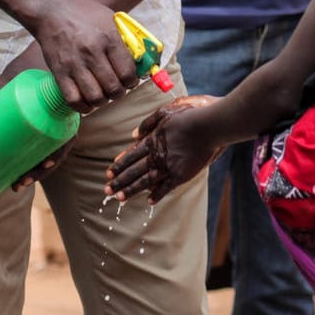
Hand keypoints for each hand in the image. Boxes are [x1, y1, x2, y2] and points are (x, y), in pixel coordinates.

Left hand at [0, 45, 74, 189]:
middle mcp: (62, 120)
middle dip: (39, 171)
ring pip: (48, 153)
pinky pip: (43, 146)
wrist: (41, 51)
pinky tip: (22, 174)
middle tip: (19, 183)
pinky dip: (34, 160)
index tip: (41, 166)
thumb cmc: (30, 64)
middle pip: (56, 152)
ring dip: (35, 171)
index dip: (55, 156)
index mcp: (64, 109)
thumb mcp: (16, 74)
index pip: (66, 139)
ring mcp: (54, 123)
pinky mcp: (44, 123)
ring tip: (16, 185)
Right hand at [23, 0, 137, 111]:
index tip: (130, 81)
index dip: (132, 81)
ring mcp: (74, 64)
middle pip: (113, 88)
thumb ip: (126, 39)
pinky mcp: (59, 73)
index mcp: (108, 38)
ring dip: (103, 101)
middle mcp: (92, 53)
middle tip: (117, 89)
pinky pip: (73, 100)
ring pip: (95, 97)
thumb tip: (141, 60)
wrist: (51, 13)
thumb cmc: (84, 16)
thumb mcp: (110, 19)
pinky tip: (88, 102)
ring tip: (103, 95)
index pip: (128, 72)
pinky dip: (83, 106)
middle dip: (119, 93)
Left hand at [105, 95, 220, 203]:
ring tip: (119, 198)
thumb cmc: (188, 117)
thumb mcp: (164, 113)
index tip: (108, 173)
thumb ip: (147, 124)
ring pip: (145, 181)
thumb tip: (134, 135)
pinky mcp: (181, 175)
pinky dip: (157, 195)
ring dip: (131, 190)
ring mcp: (168, 167)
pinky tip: (149, 201)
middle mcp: (156, 156)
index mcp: (152, 141)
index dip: (119, 166)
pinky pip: (166, 187)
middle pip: (134, 171)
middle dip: (119, 182)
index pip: (130, 156)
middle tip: (106, 190)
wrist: (208, 126)